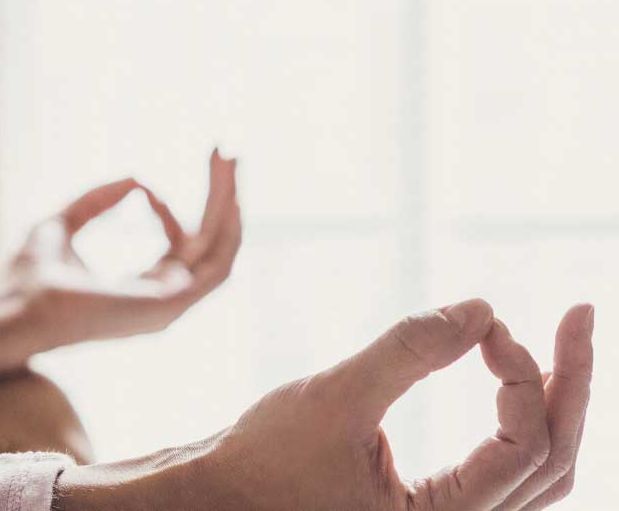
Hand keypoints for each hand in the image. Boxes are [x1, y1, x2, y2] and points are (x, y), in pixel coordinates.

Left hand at [0, 149, 240, 372]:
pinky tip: (227, 195)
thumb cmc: (24, 280)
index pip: (177, 251)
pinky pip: (215, 265)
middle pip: (208, 246)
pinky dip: (225, 228)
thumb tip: (133, 179)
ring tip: (231, 160)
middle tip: (228, 154)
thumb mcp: (60, 225)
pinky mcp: (167, 304)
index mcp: (136, 292)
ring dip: (229, 203)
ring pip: (218, 251)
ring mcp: (167, 307)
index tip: (144, 187)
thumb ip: (94, 203)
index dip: (169, 212)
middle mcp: (160, 303)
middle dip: (221, 199)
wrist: (11, 309)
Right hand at [54, 299, 594, 510]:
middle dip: (571, 382)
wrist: (218, 497)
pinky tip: (516, 377)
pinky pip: (511, 471)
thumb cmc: (262, 460)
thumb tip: (482, 307)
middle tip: (579, 313)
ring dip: (556, 403)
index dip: (520, 375)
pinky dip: (524, 423)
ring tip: (562, 339)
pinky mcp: (434, 506)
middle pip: (556, 461)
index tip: (484, 323)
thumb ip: (408, 353)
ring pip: (541, 471)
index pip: (524, 445)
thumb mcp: (333, 397)